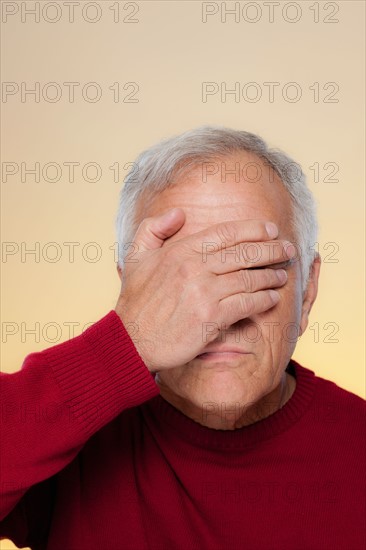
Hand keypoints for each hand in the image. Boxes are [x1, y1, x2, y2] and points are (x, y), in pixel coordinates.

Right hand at [115, 208, 292, 371]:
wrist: (130, 340)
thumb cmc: (136, 300)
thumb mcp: (136, 256)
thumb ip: (154, 228)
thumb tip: (179, 213)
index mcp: (181, 250)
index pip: (227, 233)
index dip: (253, 229)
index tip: (271, 229)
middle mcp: (195, 267)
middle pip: (244, 253)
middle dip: (272, 249)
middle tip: (288, 249)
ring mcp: (204, 292)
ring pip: (250, 278)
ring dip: (271, 275)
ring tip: (283, 274)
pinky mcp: (211, 317)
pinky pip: (247, 304)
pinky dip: (264, 299)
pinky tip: (273, 298)